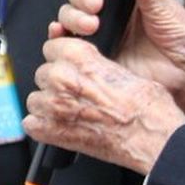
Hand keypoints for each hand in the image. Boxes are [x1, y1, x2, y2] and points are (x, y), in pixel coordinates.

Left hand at [24, 35, 184, 175]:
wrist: (152, 138)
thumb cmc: (147, 108)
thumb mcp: (125, 70)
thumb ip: (97, 65)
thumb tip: (91, 67)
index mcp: (79, 57)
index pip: (52, 46)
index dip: (62, 58)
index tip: (70, 66)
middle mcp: (62, 77)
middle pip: (43, 73)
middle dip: (56, 84)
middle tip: (77, 95)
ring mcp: (53, 105)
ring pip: (35, 99)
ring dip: (48, 105)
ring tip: (71, 113)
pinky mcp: (51, 131)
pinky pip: (31, 124)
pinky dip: (43, 127)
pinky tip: (60, 128)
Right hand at [50, 0, 184, 119]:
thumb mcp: (171, 12)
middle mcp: (112, 12)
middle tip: (95, 4)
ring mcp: (101, 33)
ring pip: (70, 13)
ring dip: (72, 14)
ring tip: (90, 25)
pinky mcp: (94, 55)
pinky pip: (67, 42)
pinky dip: (59, 35)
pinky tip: (63, 34)